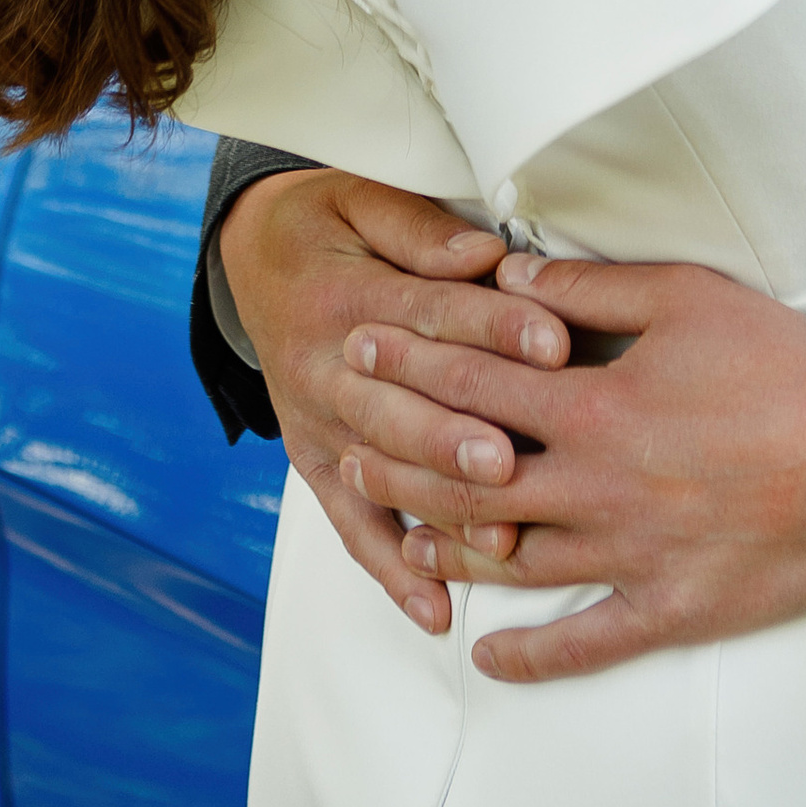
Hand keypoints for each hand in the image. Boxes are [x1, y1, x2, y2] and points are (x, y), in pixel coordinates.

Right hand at [215, 169, 571, 637]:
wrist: (251, 258)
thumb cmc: (326, 223)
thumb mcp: (360, 198)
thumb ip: (419, 229)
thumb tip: (484, 253)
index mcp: (346, 294)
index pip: (431, 313)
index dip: (495, 326)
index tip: (554, 342)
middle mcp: (326, 368)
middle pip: (403, 405)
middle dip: (460, 435)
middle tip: (513, 460)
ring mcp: (319, 425)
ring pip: (384, 473)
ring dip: (439, 508)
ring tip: (497, 540)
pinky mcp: (316, 464)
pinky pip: (351, 527)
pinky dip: (392, 571)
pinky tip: (435, 608)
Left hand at [383, 251, 805, 683]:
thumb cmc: (787, 365)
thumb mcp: (691, 297)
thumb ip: (596, 287)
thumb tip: (518, 276)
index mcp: (598, 406)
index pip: (478, 382)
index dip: (412, 361)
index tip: (363, 348)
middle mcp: (598, 485)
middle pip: (474, 475)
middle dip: (403, 455)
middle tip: (347, 443)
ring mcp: (629, 554)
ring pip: (514, 558)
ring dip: (448, 547)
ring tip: (398, 536)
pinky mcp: (670, 607)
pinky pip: (586, 641)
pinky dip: (532, 654)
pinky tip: (487, 655)